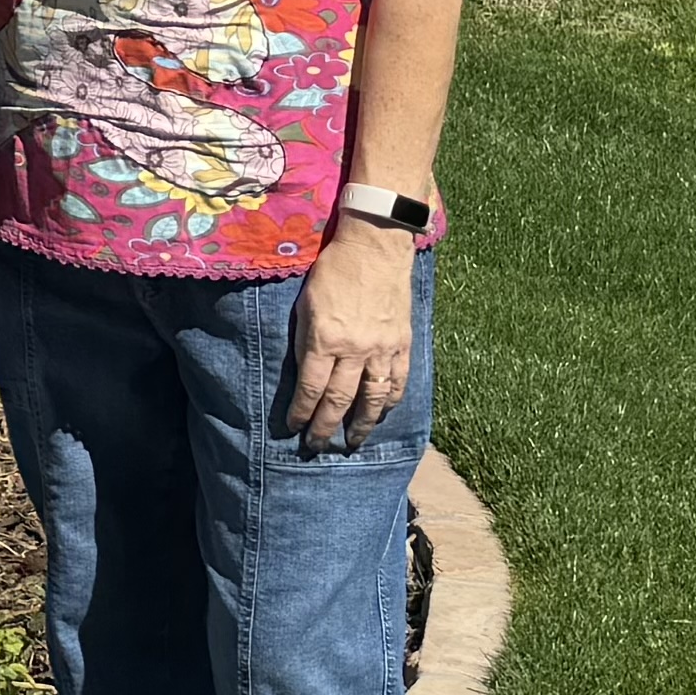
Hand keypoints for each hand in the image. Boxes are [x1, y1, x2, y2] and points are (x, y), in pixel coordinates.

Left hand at [289, 217, 419, 446]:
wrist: (374, 248)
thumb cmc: (332, 271)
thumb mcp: (305, 304)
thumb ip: (304, 341)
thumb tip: (305, 376)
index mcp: (326, 338)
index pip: (311, 388)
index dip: (301, 412)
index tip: (293, 427)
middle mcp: (355, 349)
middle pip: (340, 400)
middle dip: (326, 426)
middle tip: (316, 446)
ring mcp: (383, 348)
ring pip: (374, 398)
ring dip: (362, 424)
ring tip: (352, 441)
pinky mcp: (402, 343)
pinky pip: (398, 380)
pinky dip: (391, 401)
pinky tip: (383, 413)